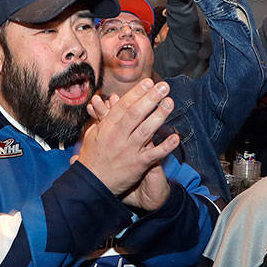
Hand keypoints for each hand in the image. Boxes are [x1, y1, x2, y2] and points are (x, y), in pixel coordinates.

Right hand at [77, 81, 178, 195]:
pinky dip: (165, 146)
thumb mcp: (93, 135)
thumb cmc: (92, 158)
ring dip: (159, 116)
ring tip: (169, 103)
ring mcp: (128, 151)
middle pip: (135, 114)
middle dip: (150, 98)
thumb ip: (102, 118)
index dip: (136, 93)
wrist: (91, 184)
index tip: (148, 82)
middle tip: (163, 86)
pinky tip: (176, 138)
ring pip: (145, 130)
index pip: (123, 106)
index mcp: (107, 127)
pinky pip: (154, 154)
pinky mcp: (137, 165)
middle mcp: (118, 137)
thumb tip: (107, 101)